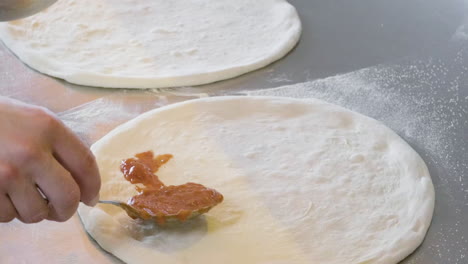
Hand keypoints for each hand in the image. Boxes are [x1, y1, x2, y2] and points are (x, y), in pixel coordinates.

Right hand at [0, 96, 100, 222]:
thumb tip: (85, 185)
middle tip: (61, 209)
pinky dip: (7, 210)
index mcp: (48, 128)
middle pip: (68, 197)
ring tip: (20, 193)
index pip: (85, 164)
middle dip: (67, 209)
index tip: (92, 198)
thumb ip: (60, 146)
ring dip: (32, 210)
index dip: (93, 186)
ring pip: (36, 213)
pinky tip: (0, 192)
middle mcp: (30, 151)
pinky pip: (7, 217)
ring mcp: (5, 174)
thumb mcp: (34, 119)